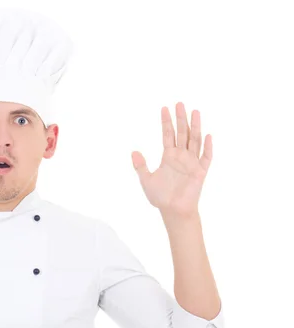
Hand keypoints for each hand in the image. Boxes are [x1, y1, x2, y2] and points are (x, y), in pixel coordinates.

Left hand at [131, 102, 211, 217]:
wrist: (173, 211)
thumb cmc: (160, 197)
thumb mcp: (146, 179)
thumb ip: (140, 165)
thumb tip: (133, 151)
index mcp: (169, 157)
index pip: (168, 135)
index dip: (166, 122)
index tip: (164, 108)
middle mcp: (181, 157)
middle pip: (182, 133)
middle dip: (181, 118)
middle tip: (179, 103)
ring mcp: (192, 163)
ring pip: (195, 140)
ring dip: (195, 126)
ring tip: (195, 111)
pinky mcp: (200, 172)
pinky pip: (206, 157)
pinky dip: (207, 147)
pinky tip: (208, 135)